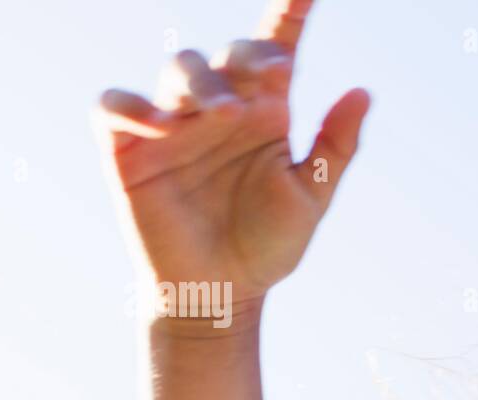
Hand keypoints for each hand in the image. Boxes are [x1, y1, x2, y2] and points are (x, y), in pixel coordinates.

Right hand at [95, 0, 368, 320]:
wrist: (222, 293)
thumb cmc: (266, 245)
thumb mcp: (311, 196)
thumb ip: (335, 145)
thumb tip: (364, 91)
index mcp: (265, 113)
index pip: (276, 49)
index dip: (289, 12)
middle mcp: (220, 108)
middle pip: (229, 54)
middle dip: (250, 55)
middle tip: (273, 76)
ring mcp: (173, 124)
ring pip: (179, 69)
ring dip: (203, 82)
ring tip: (225, 114)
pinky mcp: (129, 148)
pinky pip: (113, 104)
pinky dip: (130, 104)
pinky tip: (159, 123)